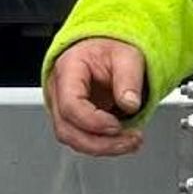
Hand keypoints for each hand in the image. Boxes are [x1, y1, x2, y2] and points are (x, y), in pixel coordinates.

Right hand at [46, 38, 146, 156]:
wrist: (109, 46)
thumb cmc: (113, 47)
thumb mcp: (128, 55)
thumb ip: (129, 79)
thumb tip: (131, 105)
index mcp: (69, 69)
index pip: (70, 105)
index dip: (93, 121)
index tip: (116, 125)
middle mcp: (60, 91)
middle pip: (68, 129)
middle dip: (99, 142)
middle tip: (129, 140)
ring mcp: (65, 106)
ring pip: (73, 138)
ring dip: (103, 147)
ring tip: (131, 142)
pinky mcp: (76, 117)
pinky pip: (84, 136)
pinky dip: (104, 143)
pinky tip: (124, 141)